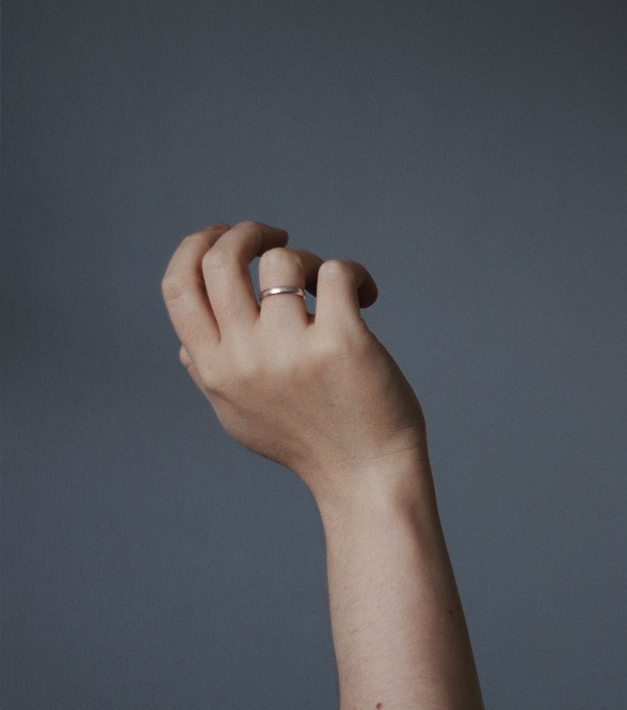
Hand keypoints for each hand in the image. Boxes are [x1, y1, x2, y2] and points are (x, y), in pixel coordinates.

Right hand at [161, 222, 425, 502]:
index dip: (194, 245)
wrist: (365, 478)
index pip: (177, 286)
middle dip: (245, 231)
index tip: (223, 234)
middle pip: (219, 259)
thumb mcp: (238, 416)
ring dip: (306, 257)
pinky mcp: (342, 342)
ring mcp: (291, 350)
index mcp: (213, 370)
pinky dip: (354, 273)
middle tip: (275, 236)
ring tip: (327, 284)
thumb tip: (184, 343)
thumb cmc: (307, 444)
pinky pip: (336, 272)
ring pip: (280, 260)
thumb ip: (208, 376)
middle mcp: (244, 359)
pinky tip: (366, 296)